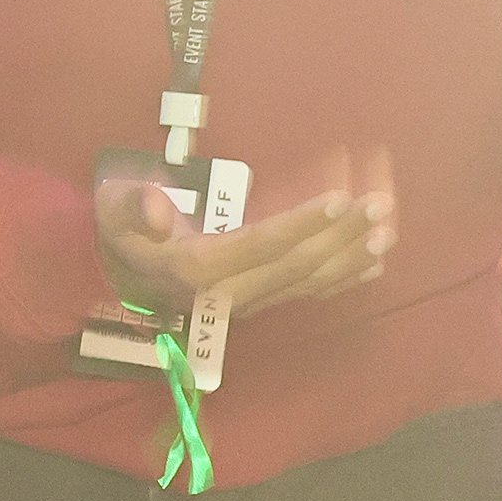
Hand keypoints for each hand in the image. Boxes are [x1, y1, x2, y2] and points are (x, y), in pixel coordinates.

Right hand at [97, 147, 395, 325]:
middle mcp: (229, 291)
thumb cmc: (121, 229)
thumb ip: (134, 206)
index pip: (261, 243)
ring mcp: (247, 301)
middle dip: (342, 234)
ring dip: (352, 255)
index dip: (303, 223)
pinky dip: (344, 278)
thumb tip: (160, 207)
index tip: (340, 198)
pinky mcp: (259, 302)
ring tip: (387, 230)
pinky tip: (373, 262)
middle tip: (380, 204)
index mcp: (197, 266)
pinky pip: (308, 292)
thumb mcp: (114, 207)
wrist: (117, 272)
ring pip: (309, 281)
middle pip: (297, 264)